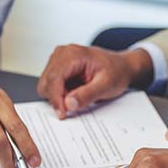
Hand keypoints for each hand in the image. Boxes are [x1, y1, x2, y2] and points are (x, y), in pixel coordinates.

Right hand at [37, 45, 152, 118]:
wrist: (121, 67)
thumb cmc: (116, 72)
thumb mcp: (106, 85)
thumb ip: (87, 95)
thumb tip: (69, 103)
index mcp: (73, 54)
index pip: (54, 79)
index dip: (56, 99)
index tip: (62, 114)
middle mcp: (62, 53)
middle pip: (46, 82)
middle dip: (57, 98)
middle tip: (75, 104)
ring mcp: (58, 59)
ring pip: (46, 84)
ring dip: (59, 95)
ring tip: (78, 94)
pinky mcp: (58, 66)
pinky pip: (50, 84)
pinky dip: (60, 93)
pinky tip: (74, 91)